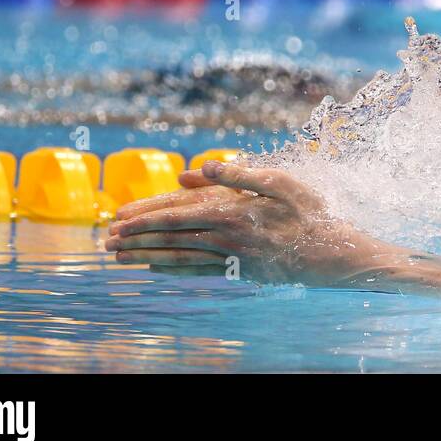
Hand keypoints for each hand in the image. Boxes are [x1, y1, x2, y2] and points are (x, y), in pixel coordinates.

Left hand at [106, 160, 374, 285]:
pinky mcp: (241, 271)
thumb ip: (238, 175)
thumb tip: (199, 168)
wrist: (334, 254)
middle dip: (137, 239)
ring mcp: (232, 259)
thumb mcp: (279, 183)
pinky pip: (199, 270)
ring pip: (180, 256)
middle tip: (106, 242)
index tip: (118, 219)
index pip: (177, 214)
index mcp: (231, 212)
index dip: (145, 217)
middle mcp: (225, 239)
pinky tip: (157, 269)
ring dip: (147, 257)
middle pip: (172, 237)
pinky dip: (175, 269)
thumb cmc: (311, 213)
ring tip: (121, 259)